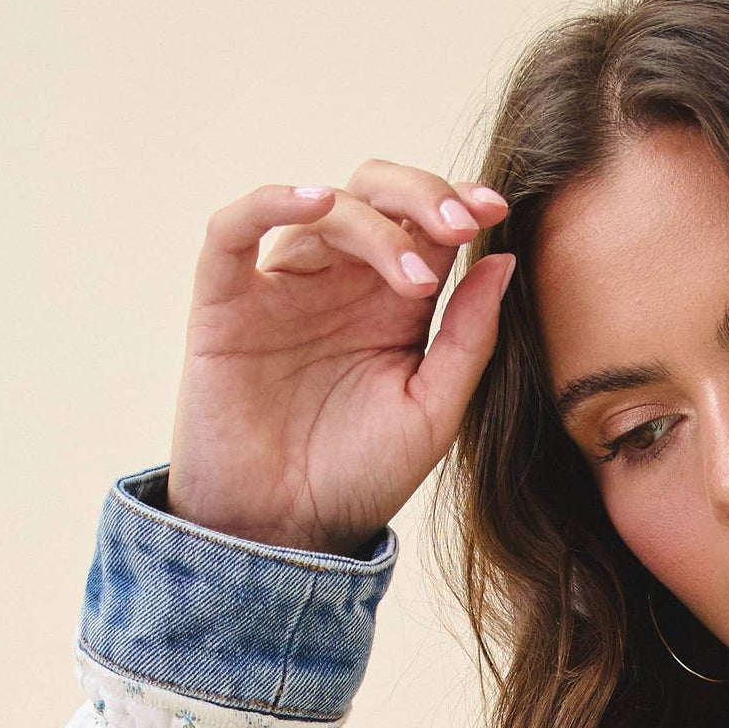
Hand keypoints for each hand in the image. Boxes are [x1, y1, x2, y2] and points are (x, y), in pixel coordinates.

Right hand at [166, 163, 514, 556]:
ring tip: (415, 277)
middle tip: (459, 224)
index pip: (424, 226)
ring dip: (373, 227)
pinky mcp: (226, 301)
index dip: (456, 204)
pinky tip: (315, 202)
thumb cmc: (361, 478)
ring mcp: (281, 286)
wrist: (287, 532)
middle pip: (375, 195)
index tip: (494, 210)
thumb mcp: (433, 413)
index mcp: (392, 304)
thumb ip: (469, 340)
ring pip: (322, 212)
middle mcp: (338, 283)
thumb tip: (503, 259)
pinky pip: (234, 230)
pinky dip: (270, 202)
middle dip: (421, 195)